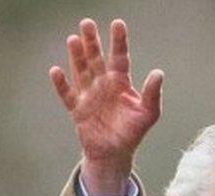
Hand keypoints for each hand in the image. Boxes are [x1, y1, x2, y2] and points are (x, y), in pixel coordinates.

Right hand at [50, 18, 162, 194]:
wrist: (115, 153)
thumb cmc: (133, 132)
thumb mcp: (149, 113)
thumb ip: (153, 93)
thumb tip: (158, 72)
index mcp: (120, 83)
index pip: (120, 57)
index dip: (119, 41)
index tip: (117, 23)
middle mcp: (103, 84)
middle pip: (96, 59)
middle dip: (92, 42)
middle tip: (87, 22)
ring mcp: (88, 95)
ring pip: (81, 71)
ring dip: (76, 56)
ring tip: (73, 39)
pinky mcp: (77, 109)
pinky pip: (67, 94)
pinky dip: (61, 84)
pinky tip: (56, 71)